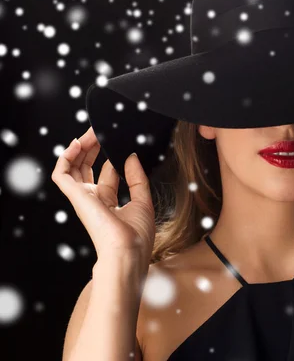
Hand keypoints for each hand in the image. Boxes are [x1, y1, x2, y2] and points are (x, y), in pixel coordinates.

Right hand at [51, 127, 155, 263]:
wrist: (128, 251)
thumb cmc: (136, 236)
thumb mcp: (143, 201)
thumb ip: (137, 178)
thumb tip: (131, 157)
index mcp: (108, 202)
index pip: (106, 172)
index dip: (112, 155)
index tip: (122, 143)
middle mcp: (93, 198)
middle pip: (87, 166)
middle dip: (94, 147)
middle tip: (102, 131)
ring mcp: (83, 197)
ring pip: (73, 166)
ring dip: (80, 147)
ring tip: (90, 132)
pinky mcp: (75, 196)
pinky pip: (61, 173)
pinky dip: (65, 157)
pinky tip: (77, 143)